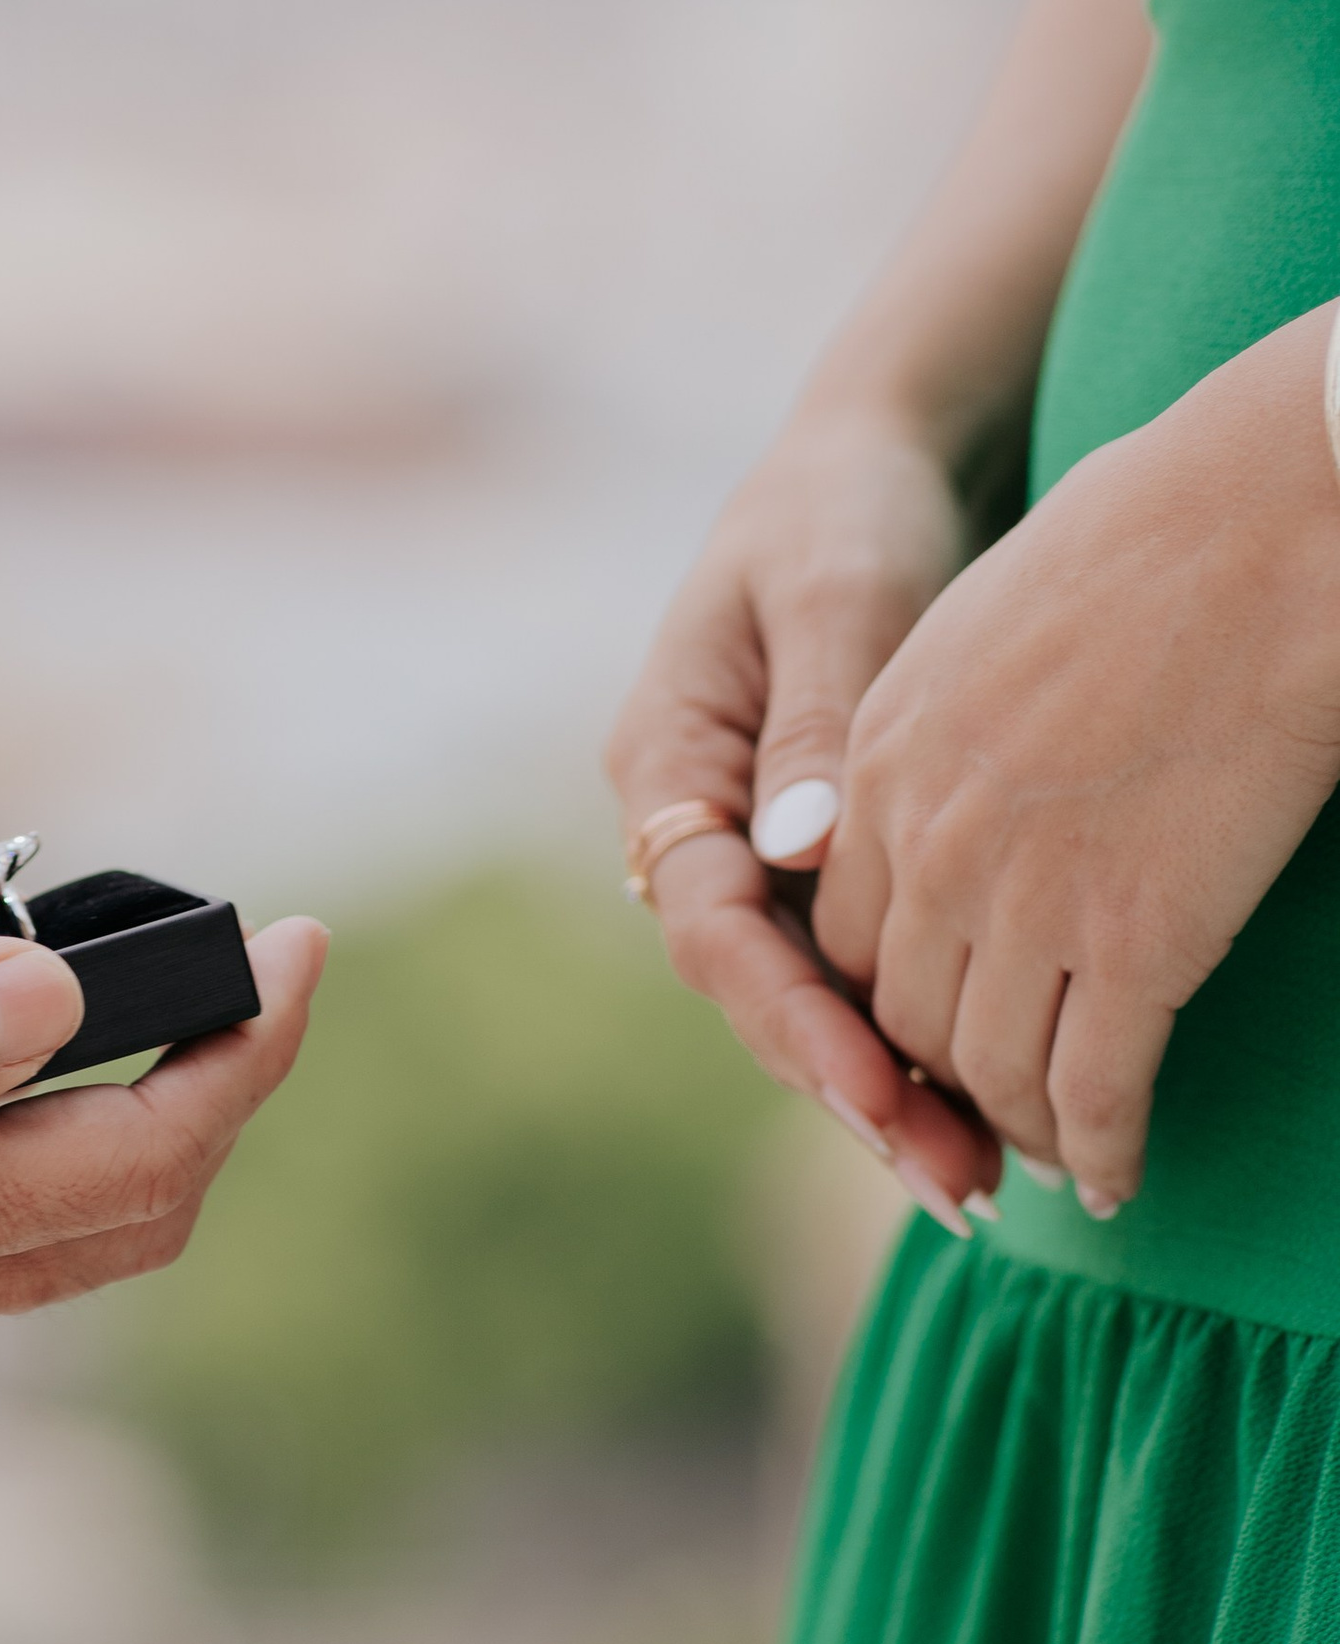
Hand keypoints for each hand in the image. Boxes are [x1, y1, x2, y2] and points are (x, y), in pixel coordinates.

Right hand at [605, 408, 994, 1224]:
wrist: (870, 461)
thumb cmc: (844, 508)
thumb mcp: (834, 594)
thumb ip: (811, 727)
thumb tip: (793, 857)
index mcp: (666, 761)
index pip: (711, 925)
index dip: (792, 1019)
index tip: (880, 1090)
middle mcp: (693, 824)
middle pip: (758, 992)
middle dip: (850, 1091)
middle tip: (954, 1182)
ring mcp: (748, 850)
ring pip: (806, 999)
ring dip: (885, 1090)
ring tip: (977, 1178)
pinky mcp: (812, 861)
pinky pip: (852, 970)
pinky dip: (909, 1037)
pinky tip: (977, 1106)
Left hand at [815, 304, 1339, 1211]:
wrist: (1262, 523)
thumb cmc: (1158, 535)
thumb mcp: (989, 620)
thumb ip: (949, 717)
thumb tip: (976, 751)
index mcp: (876, 761)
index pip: (842, 931)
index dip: (882, 999)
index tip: (929, 1029)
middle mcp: (924, 844)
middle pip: (900, 1015)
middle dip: (939, 1082)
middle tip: (986, 1119)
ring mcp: (1020, 901)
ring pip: (986, 1069)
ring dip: (1019, 1128)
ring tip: (1057, 1155)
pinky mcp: (1129, 942)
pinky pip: (1089, 1088)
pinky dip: (1100, 1148)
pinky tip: (1119, 1174)